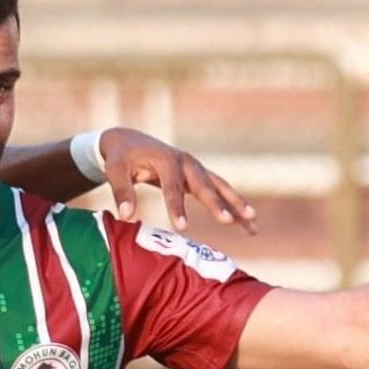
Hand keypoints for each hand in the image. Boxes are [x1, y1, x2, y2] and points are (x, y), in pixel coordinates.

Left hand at [100, 128, 256, 234]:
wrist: (129, 141)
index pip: (172, 187)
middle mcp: (186, 162)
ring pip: (220, 187)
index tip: (182, 228)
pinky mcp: (199, 176)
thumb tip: (126, 215)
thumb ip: (121, 191)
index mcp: (166, 159)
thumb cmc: (121, 157)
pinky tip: (248, 223)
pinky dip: (234, 205)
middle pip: (204, 184)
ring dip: (237, 203)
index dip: (177, 207)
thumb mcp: (115, 170)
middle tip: (228, 221)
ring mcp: (196, 168)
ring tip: (252, 222)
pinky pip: (220, 191)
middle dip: (217, 203)